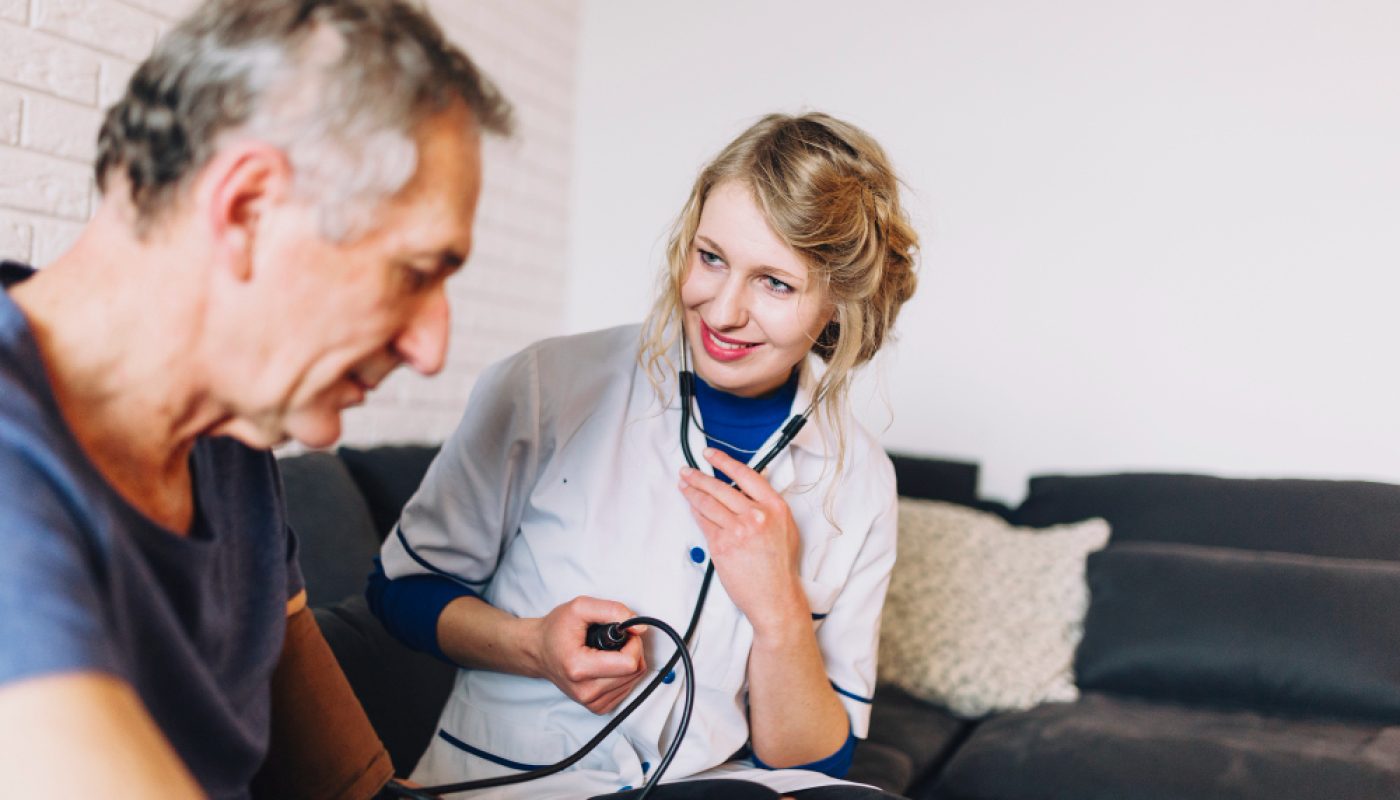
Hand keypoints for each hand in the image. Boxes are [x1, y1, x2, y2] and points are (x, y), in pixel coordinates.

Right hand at [530, 596, 646, 713]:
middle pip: (634, 672)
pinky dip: (624, 674)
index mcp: (579, 668)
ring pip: (633, 681)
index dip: (633, 643)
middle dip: (632, 650)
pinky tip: (609, 663)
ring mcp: (591, 702)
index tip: (623, 632)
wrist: (539, 651)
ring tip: (609, 650)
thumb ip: (612, 610)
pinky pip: (626, 690)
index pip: (629, 664)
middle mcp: (585, 691)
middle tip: (616, 639)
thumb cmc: (556, 629)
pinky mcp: (597, 707)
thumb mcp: (580, 607)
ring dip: (629, 661)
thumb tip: (640, 627)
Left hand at [678, 448, 807, 634]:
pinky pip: (704, 523)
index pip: (745, 475)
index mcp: (775, 507)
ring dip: (692, 492)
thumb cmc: (780, 566)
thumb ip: (767, 507)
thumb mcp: (785, 528)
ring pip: (708, 503)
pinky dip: (695, 513)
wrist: (775, 596)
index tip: (710, 454)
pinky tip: (691, 507)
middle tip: (687, 471)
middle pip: (720, 487)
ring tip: (684, 485)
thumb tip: (745, 489)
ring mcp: (737, 530)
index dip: (724, 461)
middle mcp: (756, 515)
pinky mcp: (721, 545)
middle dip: (699, 477)